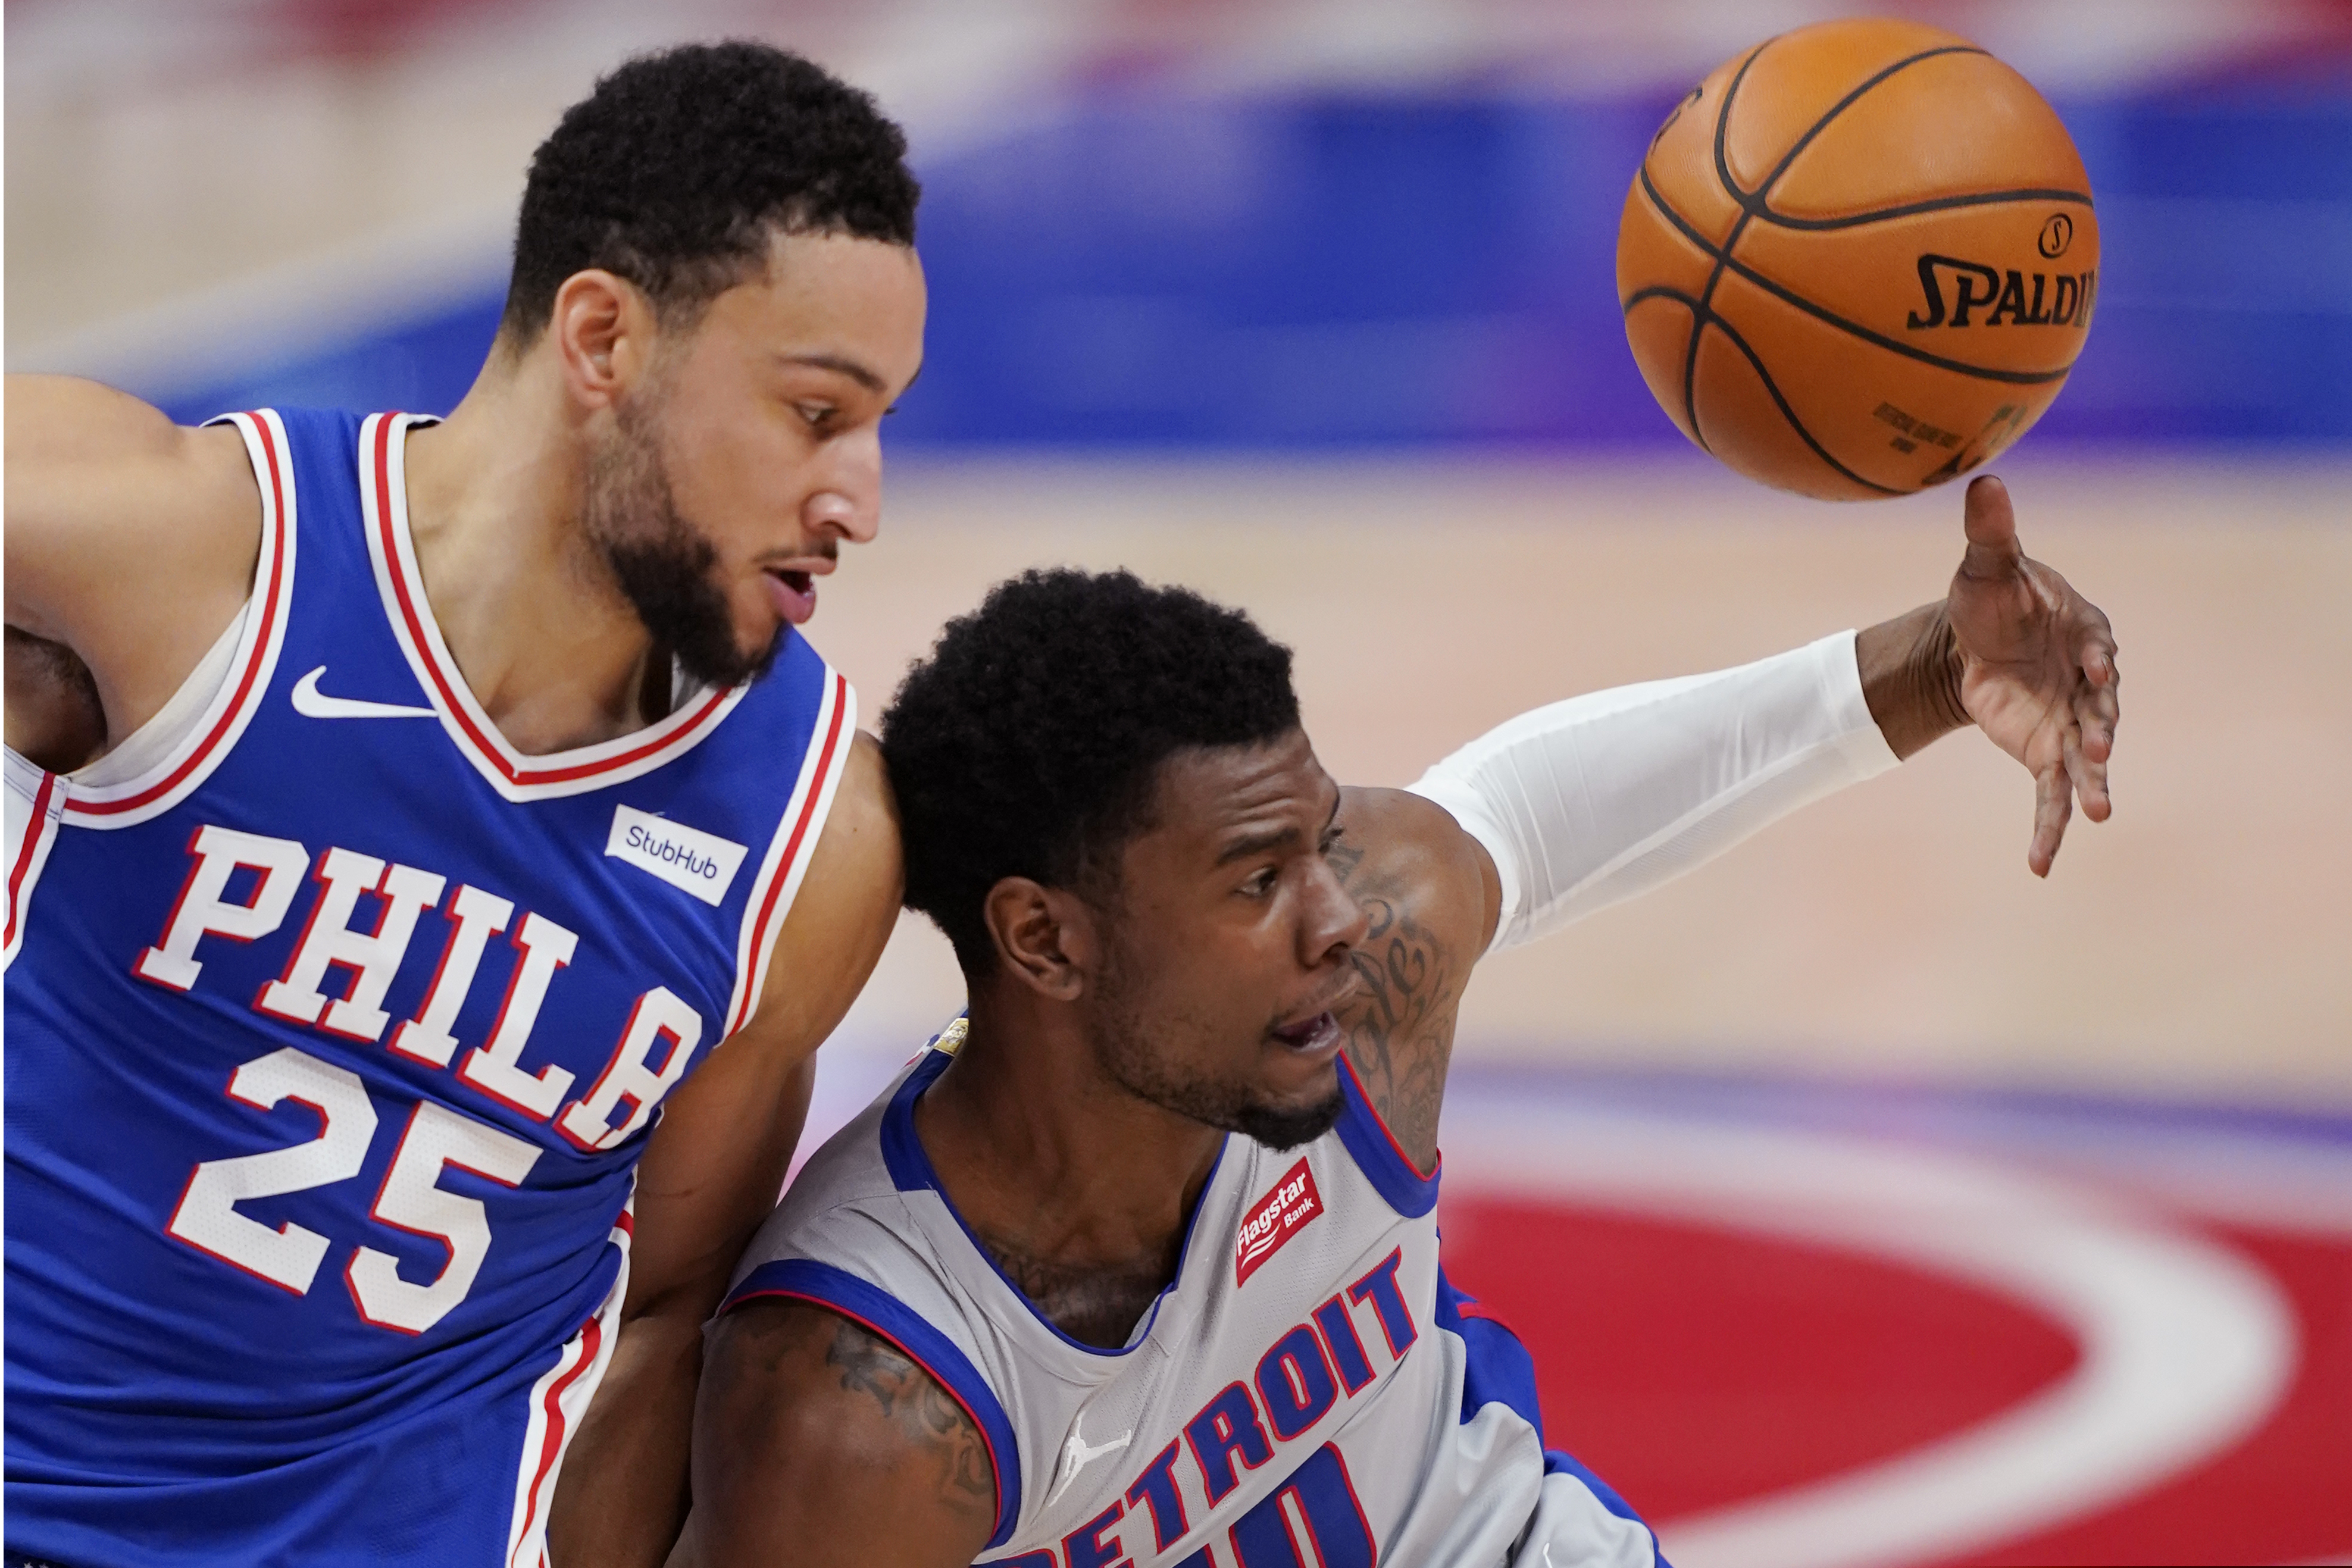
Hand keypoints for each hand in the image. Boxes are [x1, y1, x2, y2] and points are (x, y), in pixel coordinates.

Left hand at [1946, 475, 2119, 876]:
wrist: (1969, 638)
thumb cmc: (1990, 596)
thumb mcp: (1985, 564)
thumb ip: (1990, 530)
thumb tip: (1984, 480)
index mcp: (2084, 632)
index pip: (2098, 646)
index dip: (2098, 658)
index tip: (2098, 668)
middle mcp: (2087, 682)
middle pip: (2102, 709)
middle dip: (2103, 730)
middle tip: (2103, 751)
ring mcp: (2070, 722)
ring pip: (2086, 758)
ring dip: (2091, 783)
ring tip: (2099, 811)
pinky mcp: (2044, 752)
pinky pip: (2050, 794)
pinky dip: (2048, 828)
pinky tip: (2041, 865)